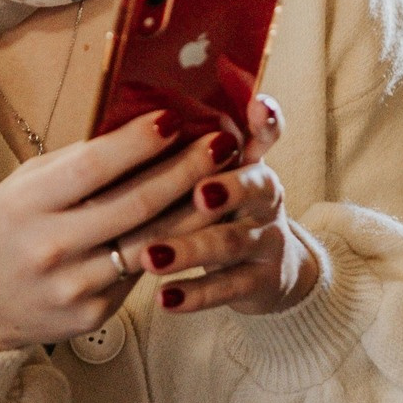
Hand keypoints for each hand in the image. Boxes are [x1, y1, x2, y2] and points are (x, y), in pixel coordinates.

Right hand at [0, 111, 226, 351]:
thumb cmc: (3, 231)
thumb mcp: (23, 187)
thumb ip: (75, 164)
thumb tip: (139, 130)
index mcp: (27, 204)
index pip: (93, 168)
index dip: (138, 142)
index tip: (174, 118)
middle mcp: (50, 246)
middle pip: (135, 205)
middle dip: (185, 170)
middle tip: (221, 144)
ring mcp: (74, 286)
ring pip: (151, 243)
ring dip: (194, 209)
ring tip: (223, 179)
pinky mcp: (93, 315)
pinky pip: (141, 274)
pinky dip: (172, 245)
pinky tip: (196, 222)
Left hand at [137, 96, 318, 317]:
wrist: (268, 269)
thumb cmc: (221, 211)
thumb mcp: (215, 178)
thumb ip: (190, 154)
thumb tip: (134, 123)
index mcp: (252, 163)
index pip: (266, 135)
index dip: (267, 121)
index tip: (258, 104)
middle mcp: (266, 198)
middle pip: (255, 187)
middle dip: (228, 188)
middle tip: (199, 192)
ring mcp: (267, 240)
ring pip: (231, 242)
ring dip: (191, 249)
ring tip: (151, 258)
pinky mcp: (261, 281)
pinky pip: (228, 287)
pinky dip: (195, 294)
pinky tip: (164, 298)